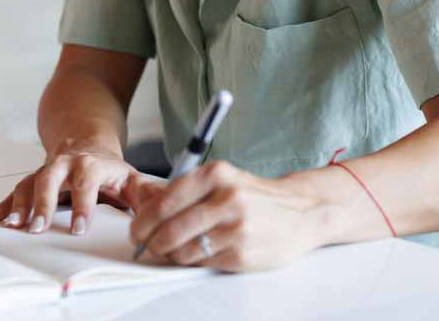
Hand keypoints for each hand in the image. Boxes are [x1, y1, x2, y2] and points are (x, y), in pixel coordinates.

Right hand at [0, 143, 141, 236]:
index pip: (86, 182)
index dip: (83, 205)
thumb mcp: (130, 178)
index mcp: (91, 165)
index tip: (79, 228)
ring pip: (30, 183)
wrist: (87, 143)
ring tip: (13, 225)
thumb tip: (162, 206)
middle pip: (50, 179)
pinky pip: (16, 190)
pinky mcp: (33, 178)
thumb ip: (145, 194)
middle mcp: (65, 165)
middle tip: (37, 226)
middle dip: (42, 203)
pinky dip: (5, 203)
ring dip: (20, 204)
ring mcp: (46, 171)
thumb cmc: (109, 169)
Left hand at [125, 161, 323, 271]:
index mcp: (216, 174)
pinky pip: (203, 263)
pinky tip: (198, 254)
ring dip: (171, 254)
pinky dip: (193, 261)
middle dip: (151, 241)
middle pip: (170, 228)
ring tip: (173, 250)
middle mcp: (227, 199)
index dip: (143, 219)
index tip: (136, 229)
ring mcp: (237, 229)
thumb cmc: (254, 196)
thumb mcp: (222, 179)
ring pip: (183, 250)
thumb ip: (184, 190)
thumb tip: (141, 203)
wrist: (301, 212)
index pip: (165, 201)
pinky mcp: (243, 254)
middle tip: (146, 245)